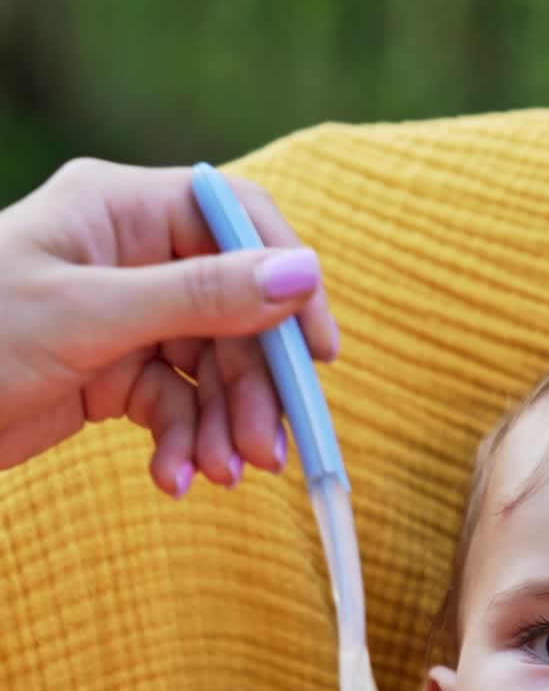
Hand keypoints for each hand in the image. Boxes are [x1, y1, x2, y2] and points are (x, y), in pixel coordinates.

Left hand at [0, 158, 339, 493]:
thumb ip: (201, 296)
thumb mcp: (88, 317)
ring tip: (218, 475)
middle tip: (268, 450)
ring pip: (212, 367)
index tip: (318, 353)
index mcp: (121, 211)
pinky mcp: (113, 373)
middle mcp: (131, 256)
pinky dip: (182, 444)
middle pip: (234, 312)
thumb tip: (304, 270)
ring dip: (222, 426)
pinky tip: (171, 480)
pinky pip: (175, 405)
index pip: (238, 224)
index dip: (288, 283)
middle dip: (253, 386)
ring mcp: (124, 316)